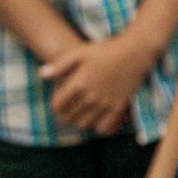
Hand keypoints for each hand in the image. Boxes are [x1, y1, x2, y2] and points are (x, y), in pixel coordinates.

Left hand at [42, 34, 158, 134]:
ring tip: (83, 114)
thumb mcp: (81, 53)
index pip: (57, 106)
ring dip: (80, 122)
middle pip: (69, 118)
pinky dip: (99, 127)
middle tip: (70, 109)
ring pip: (85, 125)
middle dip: (65, 115)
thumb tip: (42, 75)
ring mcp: (106, 103)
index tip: (60, 101)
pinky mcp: (120, 107)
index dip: (55, 106)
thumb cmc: (107, 49)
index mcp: (79, 83)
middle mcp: (91, 96)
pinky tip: (99, 119)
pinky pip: (105, 128)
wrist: (136, 51)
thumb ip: (60, 65)